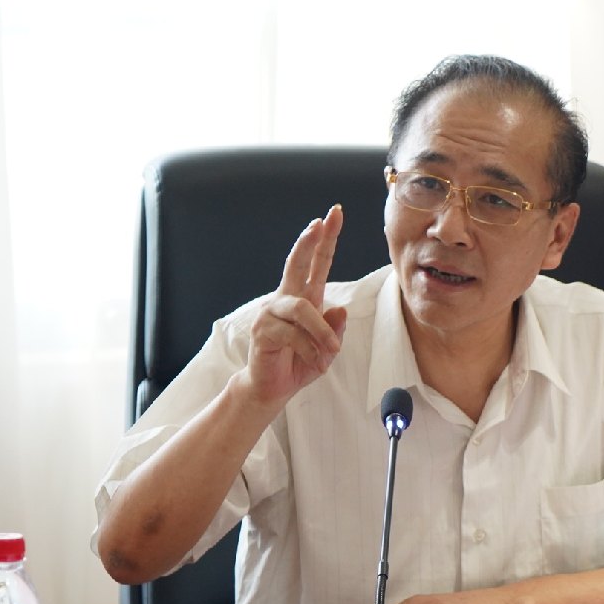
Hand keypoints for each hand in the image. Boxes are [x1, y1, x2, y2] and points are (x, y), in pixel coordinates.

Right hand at [243, 205, 347, 409]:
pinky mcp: (263, 331)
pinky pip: (294, 335)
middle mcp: (286, 300)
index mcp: (305, 298)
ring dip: (322, 332)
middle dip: (310, 242)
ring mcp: (272, 313)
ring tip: (333, 352)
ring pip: (302, 308)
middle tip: (320, 223)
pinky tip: (317, 363)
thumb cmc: (299, 364)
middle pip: (297, 264)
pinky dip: (312, 351)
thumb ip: (334, 330)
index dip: (325, 239)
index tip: (334, 214)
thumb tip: (340, 310)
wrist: (273, 388)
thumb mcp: (327, 348)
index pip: (316, 263)